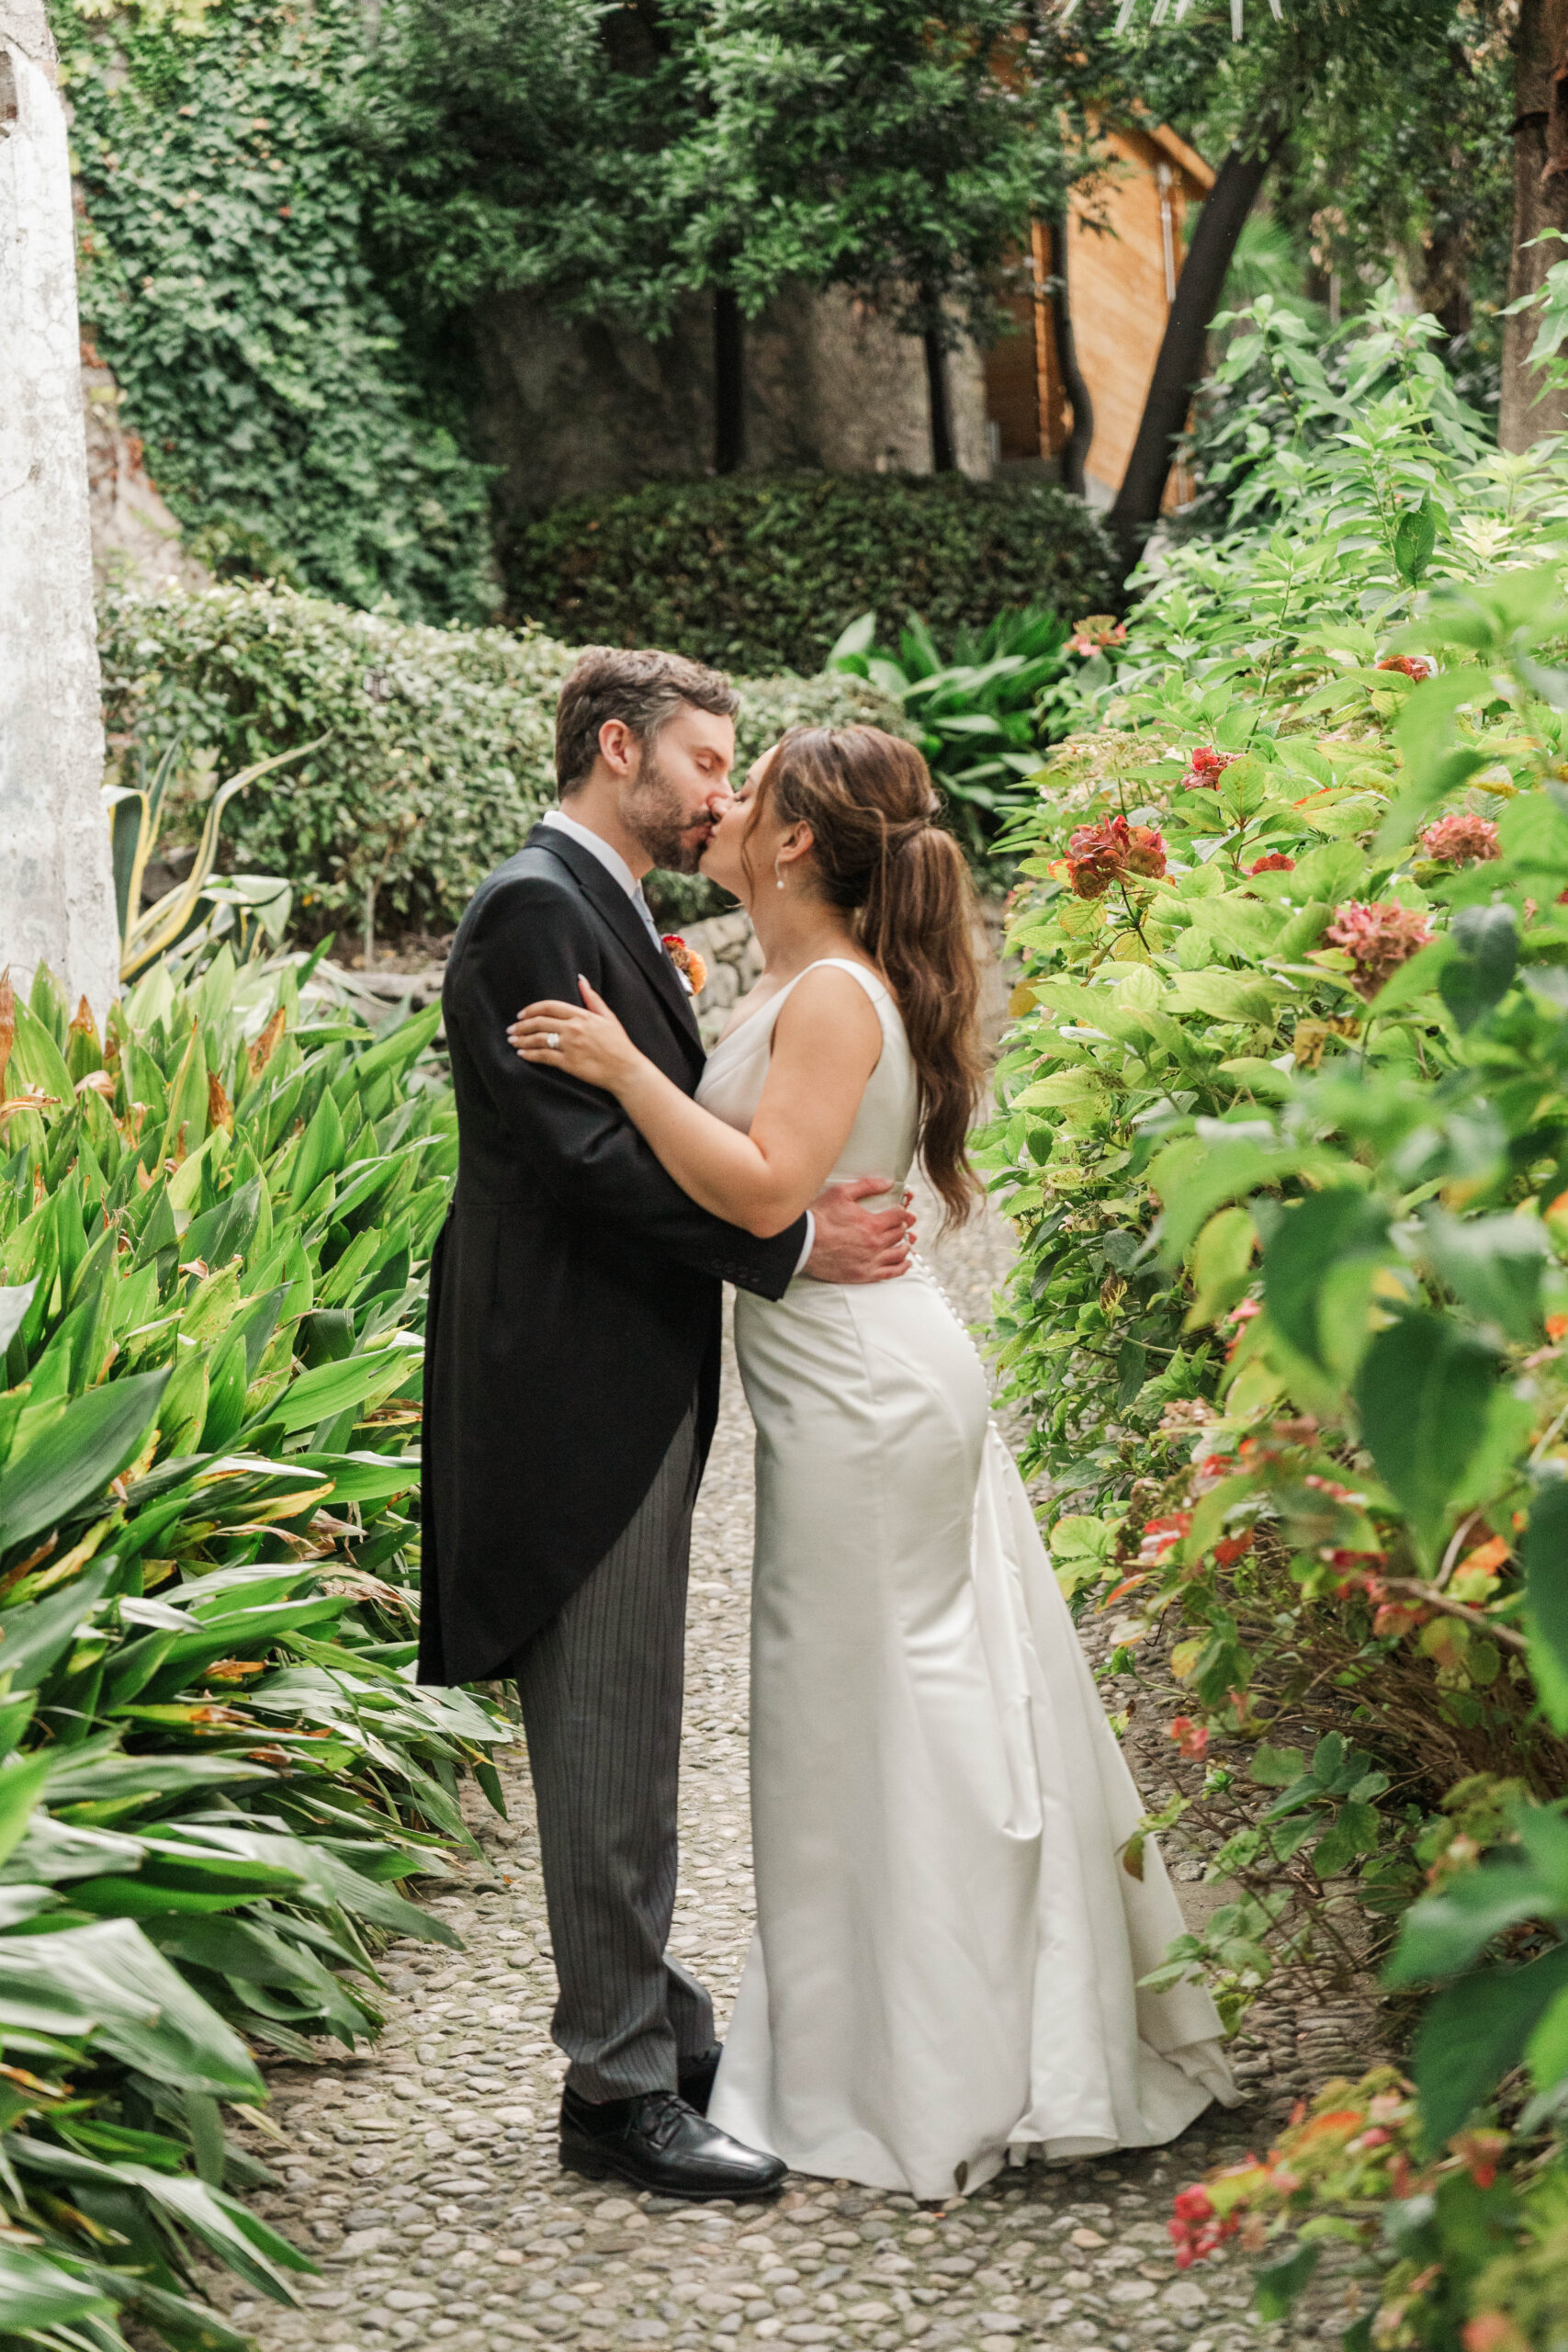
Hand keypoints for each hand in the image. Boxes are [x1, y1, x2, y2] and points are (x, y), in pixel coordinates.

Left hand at [509, 977, 642, 1093]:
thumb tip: (581, 979)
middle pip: (540, 1022)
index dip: (531, 1009)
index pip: (549, 1006)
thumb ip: (592, 998)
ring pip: (538, 1039)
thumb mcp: (608, 1017)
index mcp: (582, 1015)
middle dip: (521, 1026)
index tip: (521, 1015)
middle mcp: (573, 1029)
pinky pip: (543, 1057)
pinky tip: (522, 1054)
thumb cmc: (619, 1043)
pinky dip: (530, 1055)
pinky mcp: (569, 1063)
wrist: (627, 1070)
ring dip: (522, 1039)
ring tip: (512, 1041)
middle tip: (511, 1029)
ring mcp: (570, 1046)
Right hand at [802, 1176, 914, 1283]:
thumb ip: (868, 1186)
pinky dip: (902, 1267)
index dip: (902, 1211)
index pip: (898, 1216)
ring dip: (905, 1245)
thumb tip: (889, 1183)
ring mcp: (871, 1261)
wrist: (803, 1243)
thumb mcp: (841, 1193)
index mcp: (872, 1223)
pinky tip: (906, 1262)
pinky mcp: (864, 1274)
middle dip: (903, 1226)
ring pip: (899, 1253)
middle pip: (900, 1234)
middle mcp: (875, 1243)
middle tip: (903, 1224)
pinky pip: (891, 1272)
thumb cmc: (819, 1217)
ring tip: (904, 1241)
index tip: (900, 1211)